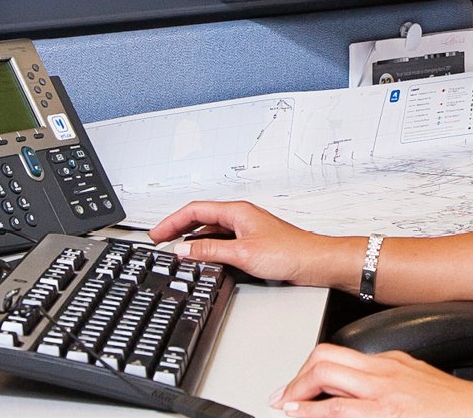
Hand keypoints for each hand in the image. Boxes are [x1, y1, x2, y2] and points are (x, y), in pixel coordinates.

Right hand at [148, 201, 360, 289]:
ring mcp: (247, 231)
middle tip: (160, 240)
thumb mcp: (242, 253)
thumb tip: (184, 249)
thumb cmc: (290, 252)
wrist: (316, 263)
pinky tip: (203, 259)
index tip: (156, 233)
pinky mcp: (252, 245)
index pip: (195, 210)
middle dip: (178, 228)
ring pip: (212, 231)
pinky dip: (208, 248)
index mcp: (237, 211)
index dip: (172, 221)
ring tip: (177, 251)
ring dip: (192, 239)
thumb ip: (210, 250)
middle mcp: (241, 217)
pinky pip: (222, 242)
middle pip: (201, 218)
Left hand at [269, 344, 472, 417]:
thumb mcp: (418, 378)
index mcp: (390, 361)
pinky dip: (315, 413)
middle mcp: (383, 372)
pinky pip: (341, 409)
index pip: (338, 355)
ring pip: (326, 377)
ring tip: (285, 406)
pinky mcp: (387, 413)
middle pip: (325, 359)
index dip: (310, 369)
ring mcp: (383, 393)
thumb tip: (363, 384)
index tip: (297, 385)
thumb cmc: (456, 404)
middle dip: (297, 378)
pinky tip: (301, 416)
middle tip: (283, 396)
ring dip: (298, 393)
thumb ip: (390, 377)